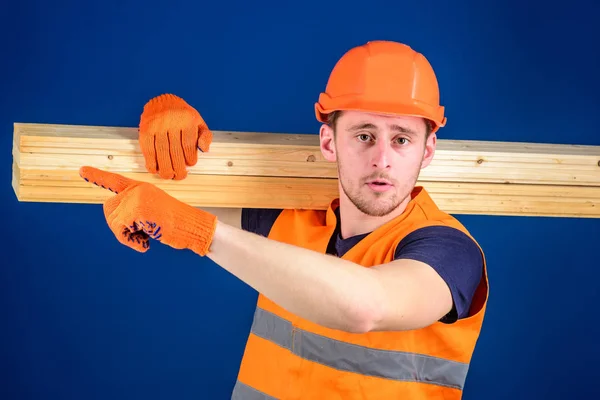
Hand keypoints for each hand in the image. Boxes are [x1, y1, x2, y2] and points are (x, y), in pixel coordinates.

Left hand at [79, 166, 216, 255]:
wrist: (193, 227)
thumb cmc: (176, 224)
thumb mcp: (152, 213)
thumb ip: (132, 210)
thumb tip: (111, 216)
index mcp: (141, 187)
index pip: (115, 180)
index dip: (97, 176)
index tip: (82, 170)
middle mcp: (137, 189)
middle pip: (109, 210)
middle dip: (121, 228)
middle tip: (141, 234)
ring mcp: (137, 197)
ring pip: (113, 221)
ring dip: (127, 236)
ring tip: (146, 236)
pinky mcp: (137, 209)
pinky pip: (120, 229)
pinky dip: (131, 241)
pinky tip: (146, 242)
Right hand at [139, 93, 212, 179]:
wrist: (163, 101)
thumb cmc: (182, 114)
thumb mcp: (198, 121)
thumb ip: (205, 135)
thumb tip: (204, 149)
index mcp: (187, 119)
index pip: (188, 144)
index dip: (190, 158)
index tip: (190, 164)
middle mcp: (171, 121)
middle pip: (174, 150)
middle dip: (177, 167)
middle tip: (180, 176)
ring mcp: (157, 125)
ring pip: (161, 151)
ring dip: (164, 167)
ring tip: (168, 175)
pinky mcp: (145, 129)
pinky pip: (148, 148)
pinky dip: (150, 161)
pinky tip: (154, 169)